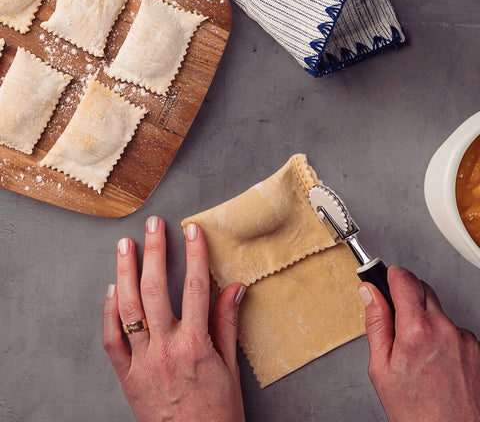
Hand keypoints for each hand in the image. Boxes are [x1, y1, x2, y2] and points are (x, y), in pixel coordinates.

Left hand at [102, 216, 245, 421]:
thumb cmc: (216, 411)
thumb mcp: (230, 366)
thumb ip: (227, 323)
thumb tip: (235, 287)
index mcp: (196, 345)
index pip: (196, 288)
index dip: (195, 255)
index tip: (192, 231)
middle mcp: (165, 348)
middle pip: (156, 289)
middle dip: (155, 251)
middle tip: (153, 225)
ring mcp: (142, 361)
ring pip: (129, 308)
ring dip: (125, 272)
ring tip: (126, 245)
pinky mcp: (126, 374)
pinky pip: (112, 338)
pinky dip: (109, 312)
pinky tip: (112, 289)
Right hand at [359, 265, 479, 421]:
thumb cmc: (414, 411)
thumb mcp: (380, 367)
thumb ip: (376, 322)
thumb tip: (369, 293)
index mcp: (416, 331)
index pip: (404, 279)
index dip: (391, 275)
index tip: (384, 277)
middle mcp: (444, 329)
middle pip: (423, 289)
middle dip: (406, 295)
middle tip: (396, 319)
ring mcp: (465, 339)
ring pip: (438, 310)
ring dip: (425, 318)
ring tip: (416, 350)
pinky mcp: (477, 349)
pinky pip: (453, 329)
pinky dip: (441, 335)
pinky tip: (434, 359)